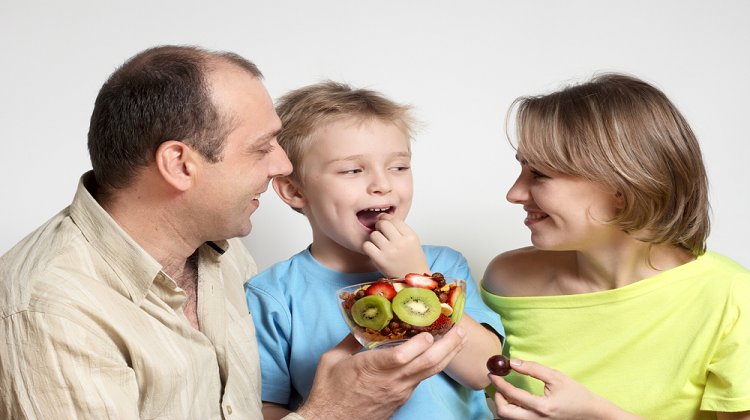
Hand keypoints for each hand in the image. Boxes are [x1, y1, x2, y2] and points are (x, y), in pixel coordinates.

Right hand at [297, 328, 466, 418]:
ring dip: (446, 356)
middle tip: (461, 330)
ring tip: (458, 340)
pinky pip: (420, 380)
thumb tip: (361, 321)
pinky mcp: (401, 399)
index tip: (431, 330)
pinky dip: (432, 366)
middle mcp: (392, 381)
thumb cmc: (328, 391)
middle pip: (427, 364)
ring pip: (429, 373)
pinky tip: (437, 355)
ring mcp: (399, 392)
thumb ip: (350, 339)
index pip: (404, 356)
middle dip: (448, 346)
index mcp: (373, 368)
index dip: (421, 343)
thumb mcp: (333, 359)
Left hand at [362, 213, 428, 276]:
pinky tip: (374, 251)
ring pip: (374, 234)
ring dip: (374, 238)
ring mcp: (390, 251)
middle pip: (383, 224)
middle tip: (381, 233)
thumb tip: (381, 217)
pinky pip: (367, 245)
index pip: (394, 219)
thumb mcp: (412, 241)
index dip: (386, 219)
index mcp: (410, 236)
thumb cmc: (410, 259)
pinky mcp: (380, 260)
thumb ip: (400, 228)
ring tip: (379, 245)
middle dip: (379, 226)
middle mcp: (401, 242)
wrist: (412, 281)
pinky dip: (368, 247)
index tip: (384, 223)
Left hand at [489, 359, 641, 419]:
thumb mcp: (556, 377)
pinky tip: (511, 399)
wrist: (590, 413)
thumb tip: (513, 363)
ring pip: (508, 419)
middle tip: (497, 383)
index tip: (492, 373)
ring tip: (503, 390)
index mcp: (541, 407)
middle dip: (496, 397)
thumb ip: (533, 368)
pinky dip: (509, 410)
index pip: (512, 395)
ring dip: (501, 404)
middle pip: (504, 413)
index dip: (499, 383)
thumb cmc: (576, 394)